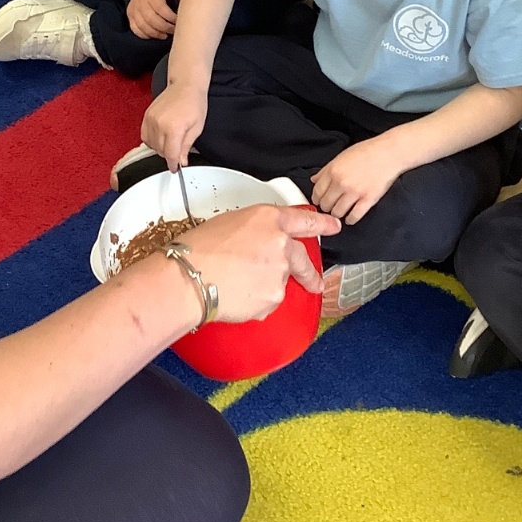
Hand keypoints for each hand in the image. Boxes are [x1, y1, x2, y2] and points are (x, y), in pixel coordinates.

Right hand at [128, 0, 182, 40]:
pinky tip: (156, 34)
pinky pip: (136, 30)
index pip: (161, 8)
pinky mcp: (130, 17)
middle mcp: (140, 1)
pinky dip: (146, 35)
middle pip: (151, 19)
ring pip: (143, 26)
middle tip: (175, 30)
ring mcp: (134, 10)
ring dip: (156, 33)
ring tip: (167, 34)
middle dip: (165, 28)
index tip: (179, 21)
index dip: (171, 17)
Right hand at [142, 81, 207, 169]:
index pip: (170, 154)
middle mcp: (159, 124)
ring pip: (151, 145)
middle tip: (178, 151)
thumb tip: (181, 161)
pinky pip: (144, 136)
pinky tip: (161, 137)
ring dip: (160, 148)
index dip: (173, 164)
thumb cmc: (194, 103)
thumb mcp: (197, 128)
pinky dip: (152, 140)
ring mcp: (151, 120)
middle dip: (169, 155)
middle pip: (160, 151)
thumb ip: (186, 146)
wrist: (185, 85)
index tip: (175, 169)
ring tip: (170, 142)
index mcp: (174, 128)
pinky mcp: (146, 116)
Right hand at [175, 203, 340, 321]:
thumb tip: (258, 242)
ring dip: (265, 287)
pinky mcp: (274, 297)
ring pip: (280, 283)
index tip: (334, 226)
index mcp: (268, 219)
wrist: (188, 279)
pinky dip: (256, 303)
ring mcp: (280, 272)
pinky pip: (269, 302)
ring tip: (235, 285)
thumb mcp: (228, 223)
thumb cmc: (198, 250)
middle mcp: (280, 243)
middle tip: (313, 282)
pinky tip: (235, 296)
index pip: (304, 219)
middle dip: (309, 274)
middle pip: (303, 260)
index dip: (322, 223)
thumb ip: (255, 231)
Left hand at [310, 135, 406, 223]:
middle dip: (327, 206)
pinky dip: (350, 219)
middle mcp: (341, 182)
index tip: (320, 200)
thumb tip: (314, 180)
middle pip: (325, 204)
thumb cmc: (367, 152)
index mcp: (333, 171)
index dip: (317, 198)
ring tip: (341, 210)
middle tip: (331, 205)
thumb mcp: (341, 157)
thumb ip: (326, 170)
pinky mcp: (368, 200)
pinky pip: (354, 216)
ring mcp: (355, 192)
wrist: (389, 153)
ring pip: (337, 213)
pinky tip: (350, 217)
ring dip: (337, 213)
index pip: (317, 192)